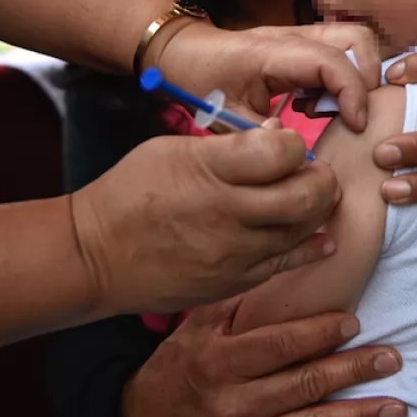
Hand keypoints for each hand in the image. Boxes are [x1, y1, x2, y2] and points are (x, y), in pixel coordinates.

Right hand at [73, 130, 340, 314]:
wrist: (95, 256)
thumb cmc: (130, 193)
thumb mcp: (171, 149)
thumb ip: (229, 144)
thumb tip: (277, 135)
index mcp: (209, 170)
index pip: (282, 150)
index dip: (295, 143)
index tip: (286, 145)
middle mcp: (228, 213)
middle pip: (307, 195)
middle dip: (321, 179)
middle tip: (314, 173)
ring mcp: (234, 253)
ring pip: (304, 231)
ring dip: (316, 212)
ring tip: (307, 200)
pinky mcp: (234, 282)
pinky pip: (287, 264)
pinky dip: (309, 248)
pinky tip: (318, 238)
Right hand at [121, 297, 405, 416]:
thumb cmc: (180, 363)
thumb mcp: (196, 326)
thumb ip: (236, 301)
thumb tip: (283, 265)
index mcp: (220, 360)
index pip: (277, 344)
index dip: (317, 333)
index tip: (353, 320)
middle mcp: (234, 401)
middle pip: (302, 384)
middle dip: (351, 370)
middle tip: (391, 356)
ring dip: (357, 415)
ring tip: (396, 404)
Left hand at [155, 23, 379, 132]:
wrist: (184, 53)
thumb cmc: (202, 81)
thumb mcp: (226, 117)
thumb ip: (262, 136)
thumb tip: (297, 153)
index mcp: (273, 52)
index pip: (331, 61)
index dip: (353, 93)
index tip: (355, 125)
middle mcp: (293, 36)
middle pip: (356, 40)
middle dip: (367, 80)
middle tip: (354, 117)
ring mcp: (300, 35)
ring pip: (354, 41)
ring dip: (358, 75)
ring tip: (337, 111)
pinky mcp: (302, 42)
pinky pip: (340, 51)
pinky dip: (344, 77)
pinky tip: (317, 105)